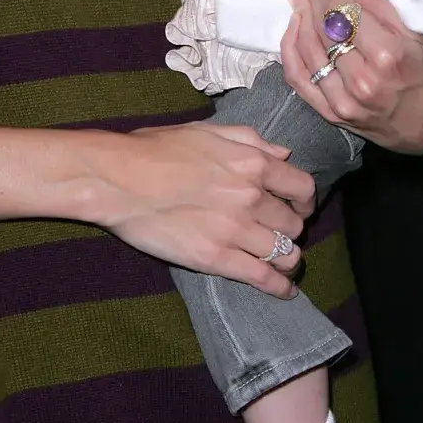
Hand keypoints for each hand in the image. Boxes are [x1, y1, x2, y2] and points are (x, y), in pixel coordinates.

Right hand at [88, 120, 315, 296]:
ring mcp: (236, 229)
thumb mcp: (208, 131)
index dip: (305, 201)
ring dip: (288, 258)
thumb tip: (284, 153)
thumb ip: (251, 140)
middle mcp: (251, 196)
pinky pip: (263, 277)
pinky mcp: (217, 258)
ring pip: (286, 252)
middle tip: (281, 233)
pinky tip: (283, 291)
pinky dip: (279, 287)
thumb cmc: (156, 150)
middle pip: (295, 223)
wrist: (118, 178)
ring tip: (283, 263)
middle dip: (292, 229)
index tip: (300, 208)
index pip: (302, 187)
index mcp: (252, 162)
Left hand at [280, 0, 422, 153]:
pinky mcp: (330, 114)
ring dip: (299, 19)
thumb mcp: (416, 37)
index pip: (345, 13)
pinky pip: (299, 79)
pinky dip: (290, 51)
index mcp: (388, 56)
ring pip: (309, 51)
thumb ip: (378, 9)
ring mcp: (343, 100)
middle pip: (325, 29)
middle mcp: (362, 80)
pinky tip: (293, 30)